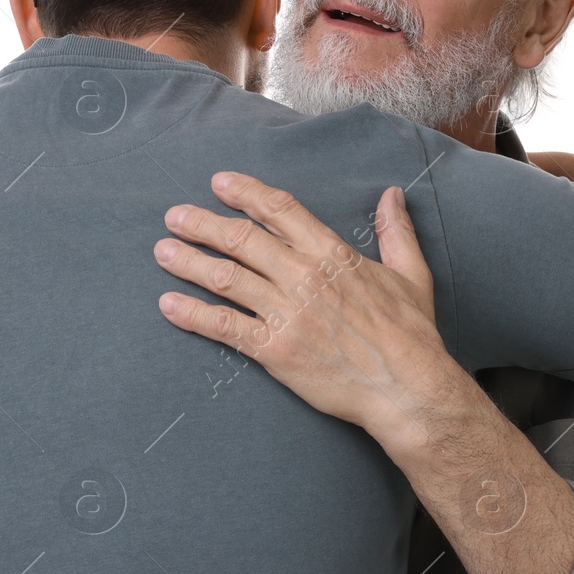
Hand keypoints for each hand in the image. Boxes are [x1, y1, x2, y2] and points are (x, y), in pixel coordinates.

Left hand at [153, 172, 471, 443]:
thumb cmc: (411, 335)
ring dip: (188, 262)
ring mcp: (286, 313)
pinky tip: (169, 304)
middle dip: (202, 224)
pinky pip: (224, 326)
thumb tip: (392, 195)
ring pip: (225, 277)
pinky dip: (192, 314)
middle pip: (241, 239)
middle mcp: (303, 277)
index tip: (219, 184)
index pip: (280, 210)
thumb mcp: (411, 274)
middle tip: (175, 216)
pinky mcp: (275, 350)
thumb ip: (396, 232)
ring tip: (162, 251)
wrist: (407, 389)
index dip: (245, 193)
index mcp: (333, 255)